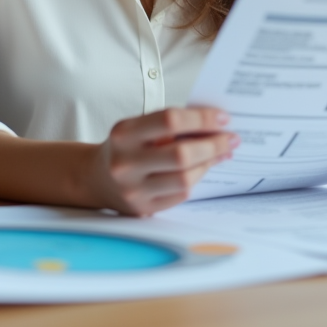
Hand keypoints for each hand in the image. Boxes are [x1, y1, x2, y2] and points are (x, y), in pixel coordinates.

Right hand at [90, 107, 238, 215]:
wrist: (95, 179)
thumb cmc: (126, 147)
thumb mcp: (138, 127)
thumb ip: (170, 124)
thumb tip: (215, 124)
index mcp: (124, 134)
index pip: (170, 120)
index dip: (201, 118)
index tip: (223, 118)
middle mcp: (125, 163)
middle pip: (181, 154)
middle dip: (213, 145)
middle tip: (231, 138)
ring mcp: (133, 190)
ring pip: (185, 178)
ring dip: (209, 163)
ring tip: (221, 153)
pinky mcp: (143, 209)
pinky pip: (181, 194)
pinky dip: (196, 179)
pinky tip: (202, 168)